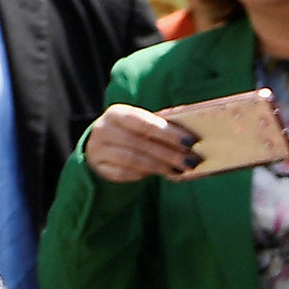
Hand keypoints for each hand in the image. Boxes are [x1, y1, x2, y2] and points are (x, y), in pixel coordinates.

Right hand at [82, 103, 199, 183]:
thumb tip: (190, 137)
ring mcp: (97, 149)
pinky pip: (123, 173)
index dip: (168, 133)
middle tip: (190, 161)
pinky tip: (158, 174)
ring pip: (132, 159)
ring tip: (178, 170)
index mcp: (116, 113)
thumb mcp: (140, 124)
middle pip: (139, 143)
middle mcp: (103, 129)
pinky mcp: (98, 167)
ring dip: (159, 166)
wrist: (101, 146)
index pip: (144, 123)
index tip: (190, 142)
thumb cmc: (130, 133)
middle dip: (169, 153)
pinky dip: (142, 175)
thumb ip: (160, 126)